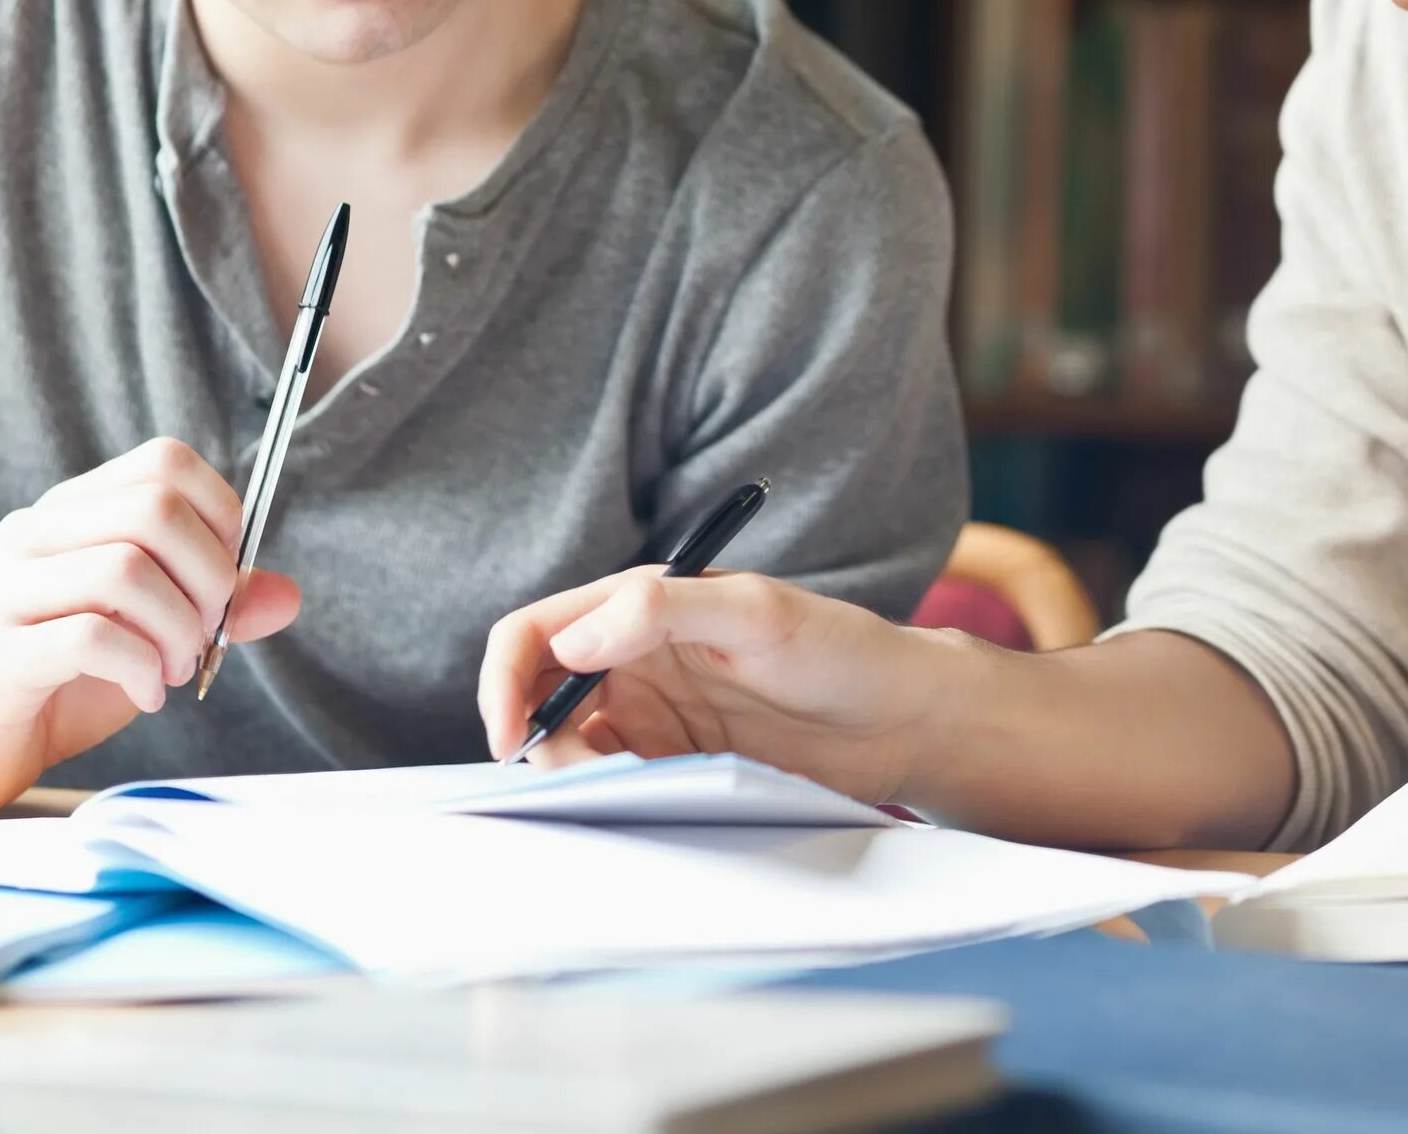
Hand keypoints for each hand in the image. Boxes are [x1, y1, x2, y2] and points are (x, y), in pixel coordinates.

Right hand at [0, 438, 300, 818]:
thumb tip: (286, 596)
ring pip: (124, 568)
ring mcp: (9, 588)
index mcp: (76, 512)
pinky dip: (139, 668)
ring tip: (174, 669)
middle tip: (205, 635)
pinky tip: (145, 693)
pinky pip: (89, 636)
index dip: (220, 514)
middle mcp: (37, 534)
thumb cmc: (57, 678)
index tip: (225, 579)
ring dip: (176, 629)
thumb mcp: (149, 635)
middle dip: (208, 578)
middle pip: (154, 508)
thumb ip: (213, 611)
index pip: (165, 462)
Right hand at [478, 568, 957, 805]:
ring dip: (572, 774)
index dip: (505, 680)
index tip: (511, 736)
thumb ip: (662, 611)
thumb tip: (572, 641)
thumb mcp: (758, 614)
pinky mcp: (673, 763)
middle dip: (535, 739)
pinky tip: (647, 802)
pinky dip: (606, 799)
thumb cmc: (841, 650)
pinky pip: (610, 784)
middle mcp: (632, 656)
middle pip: (537, 697)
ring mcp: (652, 713)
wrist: (903, 720)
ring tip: (628, 788)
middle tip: (577, 778)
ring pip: (568, 747)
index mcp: (639, 605)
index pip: (534, 633)